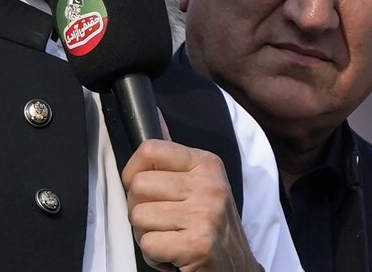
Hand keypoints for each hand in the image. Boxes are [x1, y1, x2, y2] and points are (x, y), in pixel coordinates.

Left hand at [122, 139, 262, 271]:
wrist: (237, 269)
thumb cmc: (211, 227)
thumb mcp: (200, 184)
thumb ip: (173, 156)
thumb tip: (153, 114)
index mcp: (206, 164)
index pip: (149, 149)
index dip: (134, 172)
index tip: (145, 190)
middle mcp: (209, 185)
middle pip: (137, 186)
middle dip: (139, 210)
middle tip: (163, 222)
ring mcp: (205, 214)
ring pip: (138, 216)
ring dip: (146, 235)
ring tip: (170, 238)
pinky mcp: (197, 244)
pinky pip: (148, 244)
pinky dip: (154, 256)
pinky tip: (174, 255)